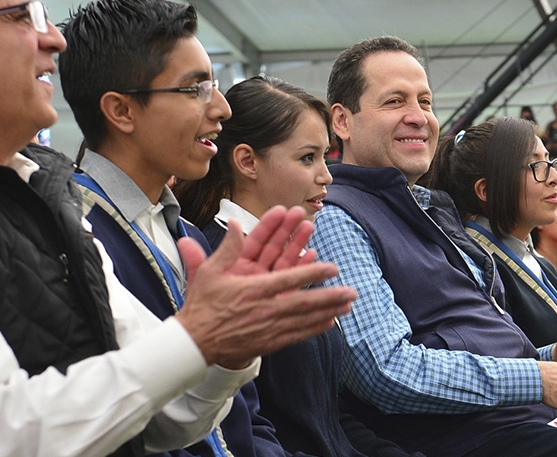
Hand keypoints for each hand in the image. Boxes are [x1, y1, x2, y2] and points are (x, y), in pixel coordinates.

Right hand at [175, 206, 357, 368]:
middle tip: (352, 292)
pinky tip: (329, 323)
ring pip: (304, 319)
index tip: (333, 268)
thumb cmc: (203, 305)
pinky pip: (296, 335)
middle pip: (305, 302)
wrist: (194, 342)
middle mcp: (265, 309)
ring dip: (328, 312)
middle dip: (331, 296)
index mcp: (253, 289)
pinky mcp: (268, 342)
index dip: (313, 272)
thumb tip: (237, 224)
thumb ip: (227, 248)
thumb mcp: (210, 273)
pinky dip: (314, 329)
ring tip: (348, 306)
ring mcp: (268, 328)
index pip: (289, 278)